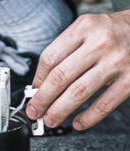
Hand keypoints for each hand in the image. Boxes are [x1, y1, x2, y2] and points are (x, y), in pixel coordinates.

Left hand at [26, 11, 129, 129]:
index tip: (32, 93)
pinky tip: (78, 123)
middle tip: (34, 112)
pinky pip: (104, 104)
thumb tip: (40, 85)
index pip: (50, 58)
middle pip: (60, 77)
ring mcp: (117, 61)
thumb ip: (65, 52)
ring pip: (78, 92)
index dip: (37, 80)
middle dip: (42, 99)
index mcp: (84, 27)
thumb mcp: (87, 30)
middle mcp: (100, 42)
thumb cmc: (113, 32)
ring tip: (50, 120)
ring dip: (60, 111)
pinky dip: (88, 118)